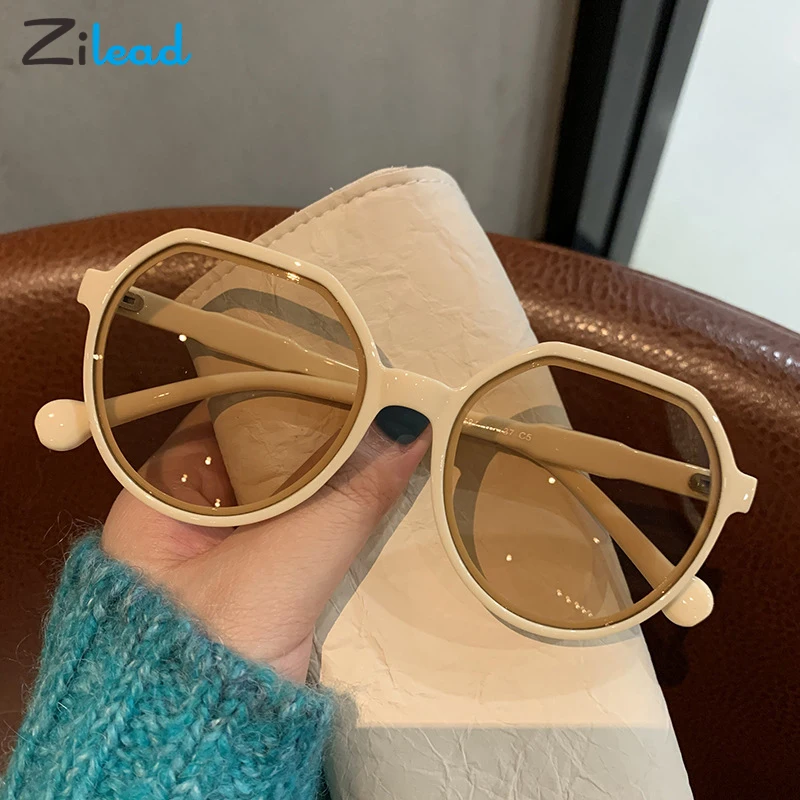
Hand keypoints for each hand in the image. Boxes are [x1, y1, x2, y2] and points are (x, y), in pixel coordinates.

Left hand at [103, 408, 429, 682]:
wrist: (194, 751)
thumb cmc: (196, 666)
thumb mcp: (281, 568)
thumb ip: (347, 499)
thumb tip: (401, 434)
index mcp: (159, 496)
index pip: (229, 414)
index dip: (288, 394)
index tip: (342, 380)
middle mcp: (186, 513)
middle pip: (262, 447)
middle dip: (319, 432)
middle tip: (373, 406)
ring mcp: (222, 544)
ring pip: (286, 485)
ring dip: (331, 471)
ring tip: (378, 437)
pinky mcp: (254, 573)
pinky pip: (298, 520)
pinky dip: (332, 506)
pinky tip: (366, 489)